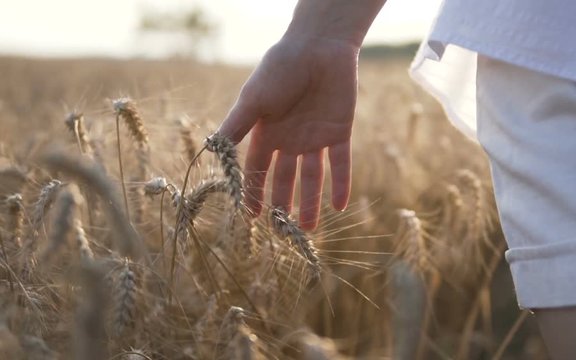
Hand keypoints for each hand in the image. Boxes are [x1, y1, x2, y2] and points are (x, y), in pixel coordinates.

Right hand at [217, 35, 357, 229]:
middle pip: (286, 178)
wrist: (318, 48)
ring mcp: (315, 137)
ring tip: (309, 228)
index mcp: (267, 132)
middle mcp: (290, 139)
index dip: (253, 192)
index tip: (251, 218)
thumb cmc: (280, 70)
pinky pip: (340, 163)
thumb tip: (211, 152)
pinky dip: (341, 184)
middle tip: (284, 231)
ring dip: (311, 202)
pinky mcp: (339, 132)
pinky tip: (340, 206)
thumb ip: (236, 128)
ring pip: (313, 177)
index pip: (257, 169)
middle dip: (284, 203)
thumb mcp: (253, 101)